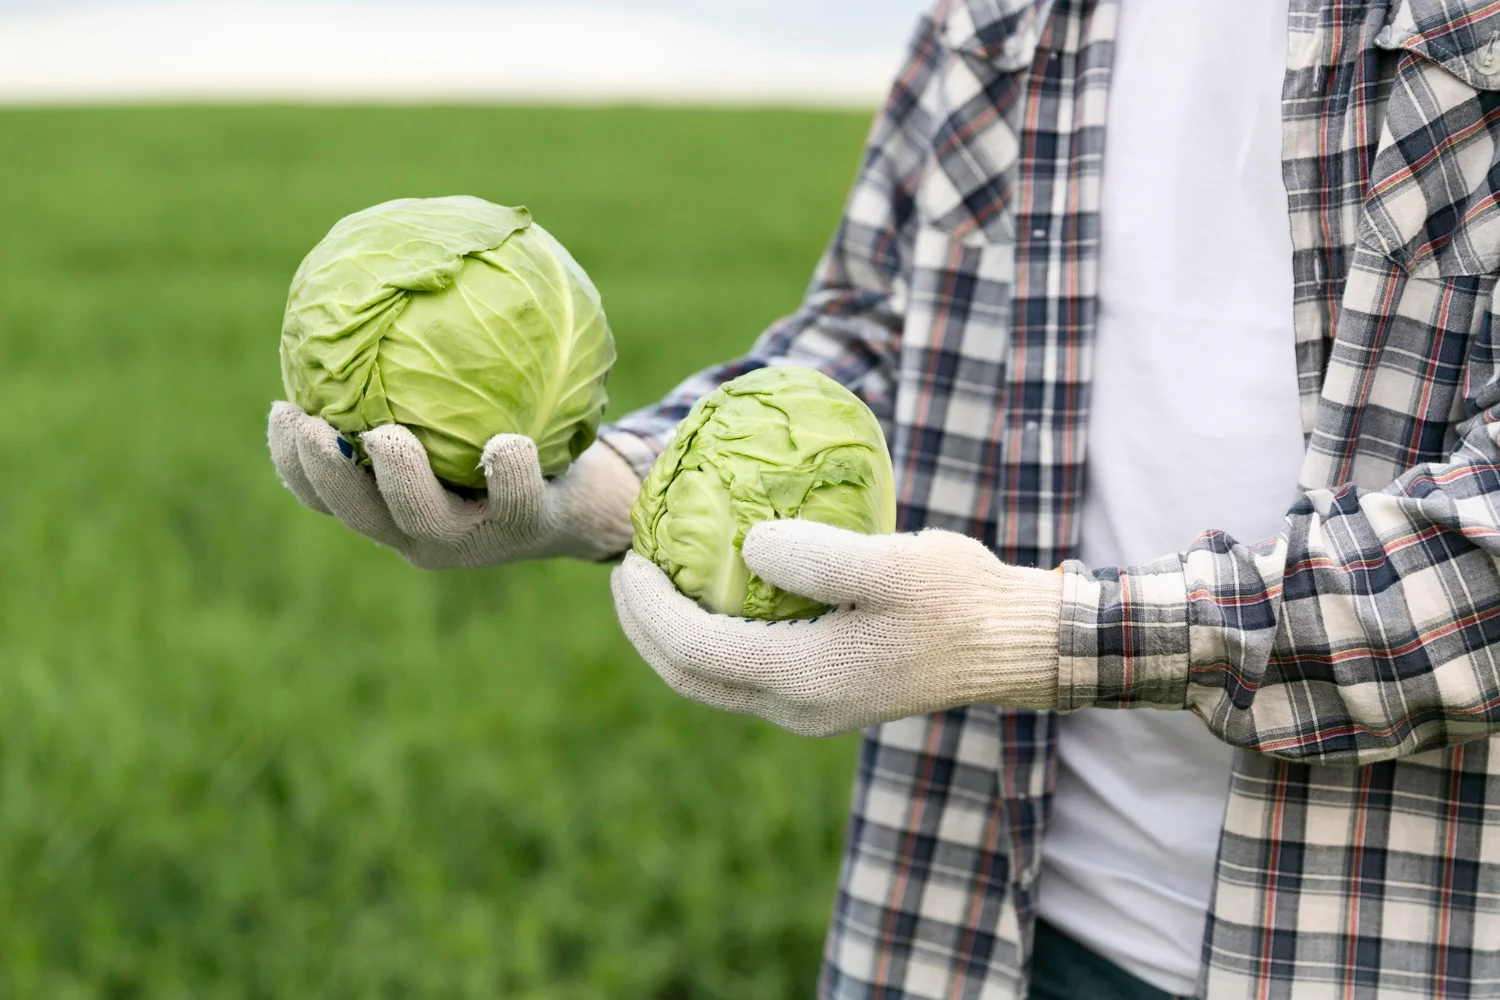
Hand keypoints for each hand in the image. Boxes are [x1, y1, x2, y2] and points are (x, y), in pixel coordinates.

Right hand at [268, 402, 638, 567]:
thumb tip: (386, 281)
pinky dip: (508, 474)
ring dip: (400, 479)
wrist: (585, 495)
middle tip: (313, 424)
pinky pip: (516, 503)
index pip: (322, 494)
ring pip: (423, 519)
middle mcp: (423, 529)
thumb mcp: (455, 410)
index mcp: (391, 502)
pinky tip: (506, 442)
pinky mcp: (529, 529)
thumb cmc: (507, 441)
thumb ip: (413, 376)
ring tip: (389, 436)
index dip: (291, 461)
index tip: (282, 408)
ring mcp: (475, 538)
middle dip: (326, 472)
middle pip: (356, 513)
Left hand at [611, 519, 1063, 736]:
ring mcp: (809, 709)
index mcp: (804, 677)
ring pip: (711, 681)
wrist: (1010, 645)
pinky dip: (709, 640)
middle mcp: (797, 706)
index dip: (648, 608)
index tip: (628, 558)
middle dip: (643, 627)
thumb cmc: (960, 598)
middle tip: (624, 570)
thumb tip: (750, 545)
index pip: (693, 649)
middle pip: (688, 676)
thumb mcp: (895, 563)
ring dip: (670, 636)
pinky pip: (741, 674)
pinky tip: (712, 597)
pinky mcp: (824, 697)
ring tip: (654, 582)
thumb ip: (819, 558)